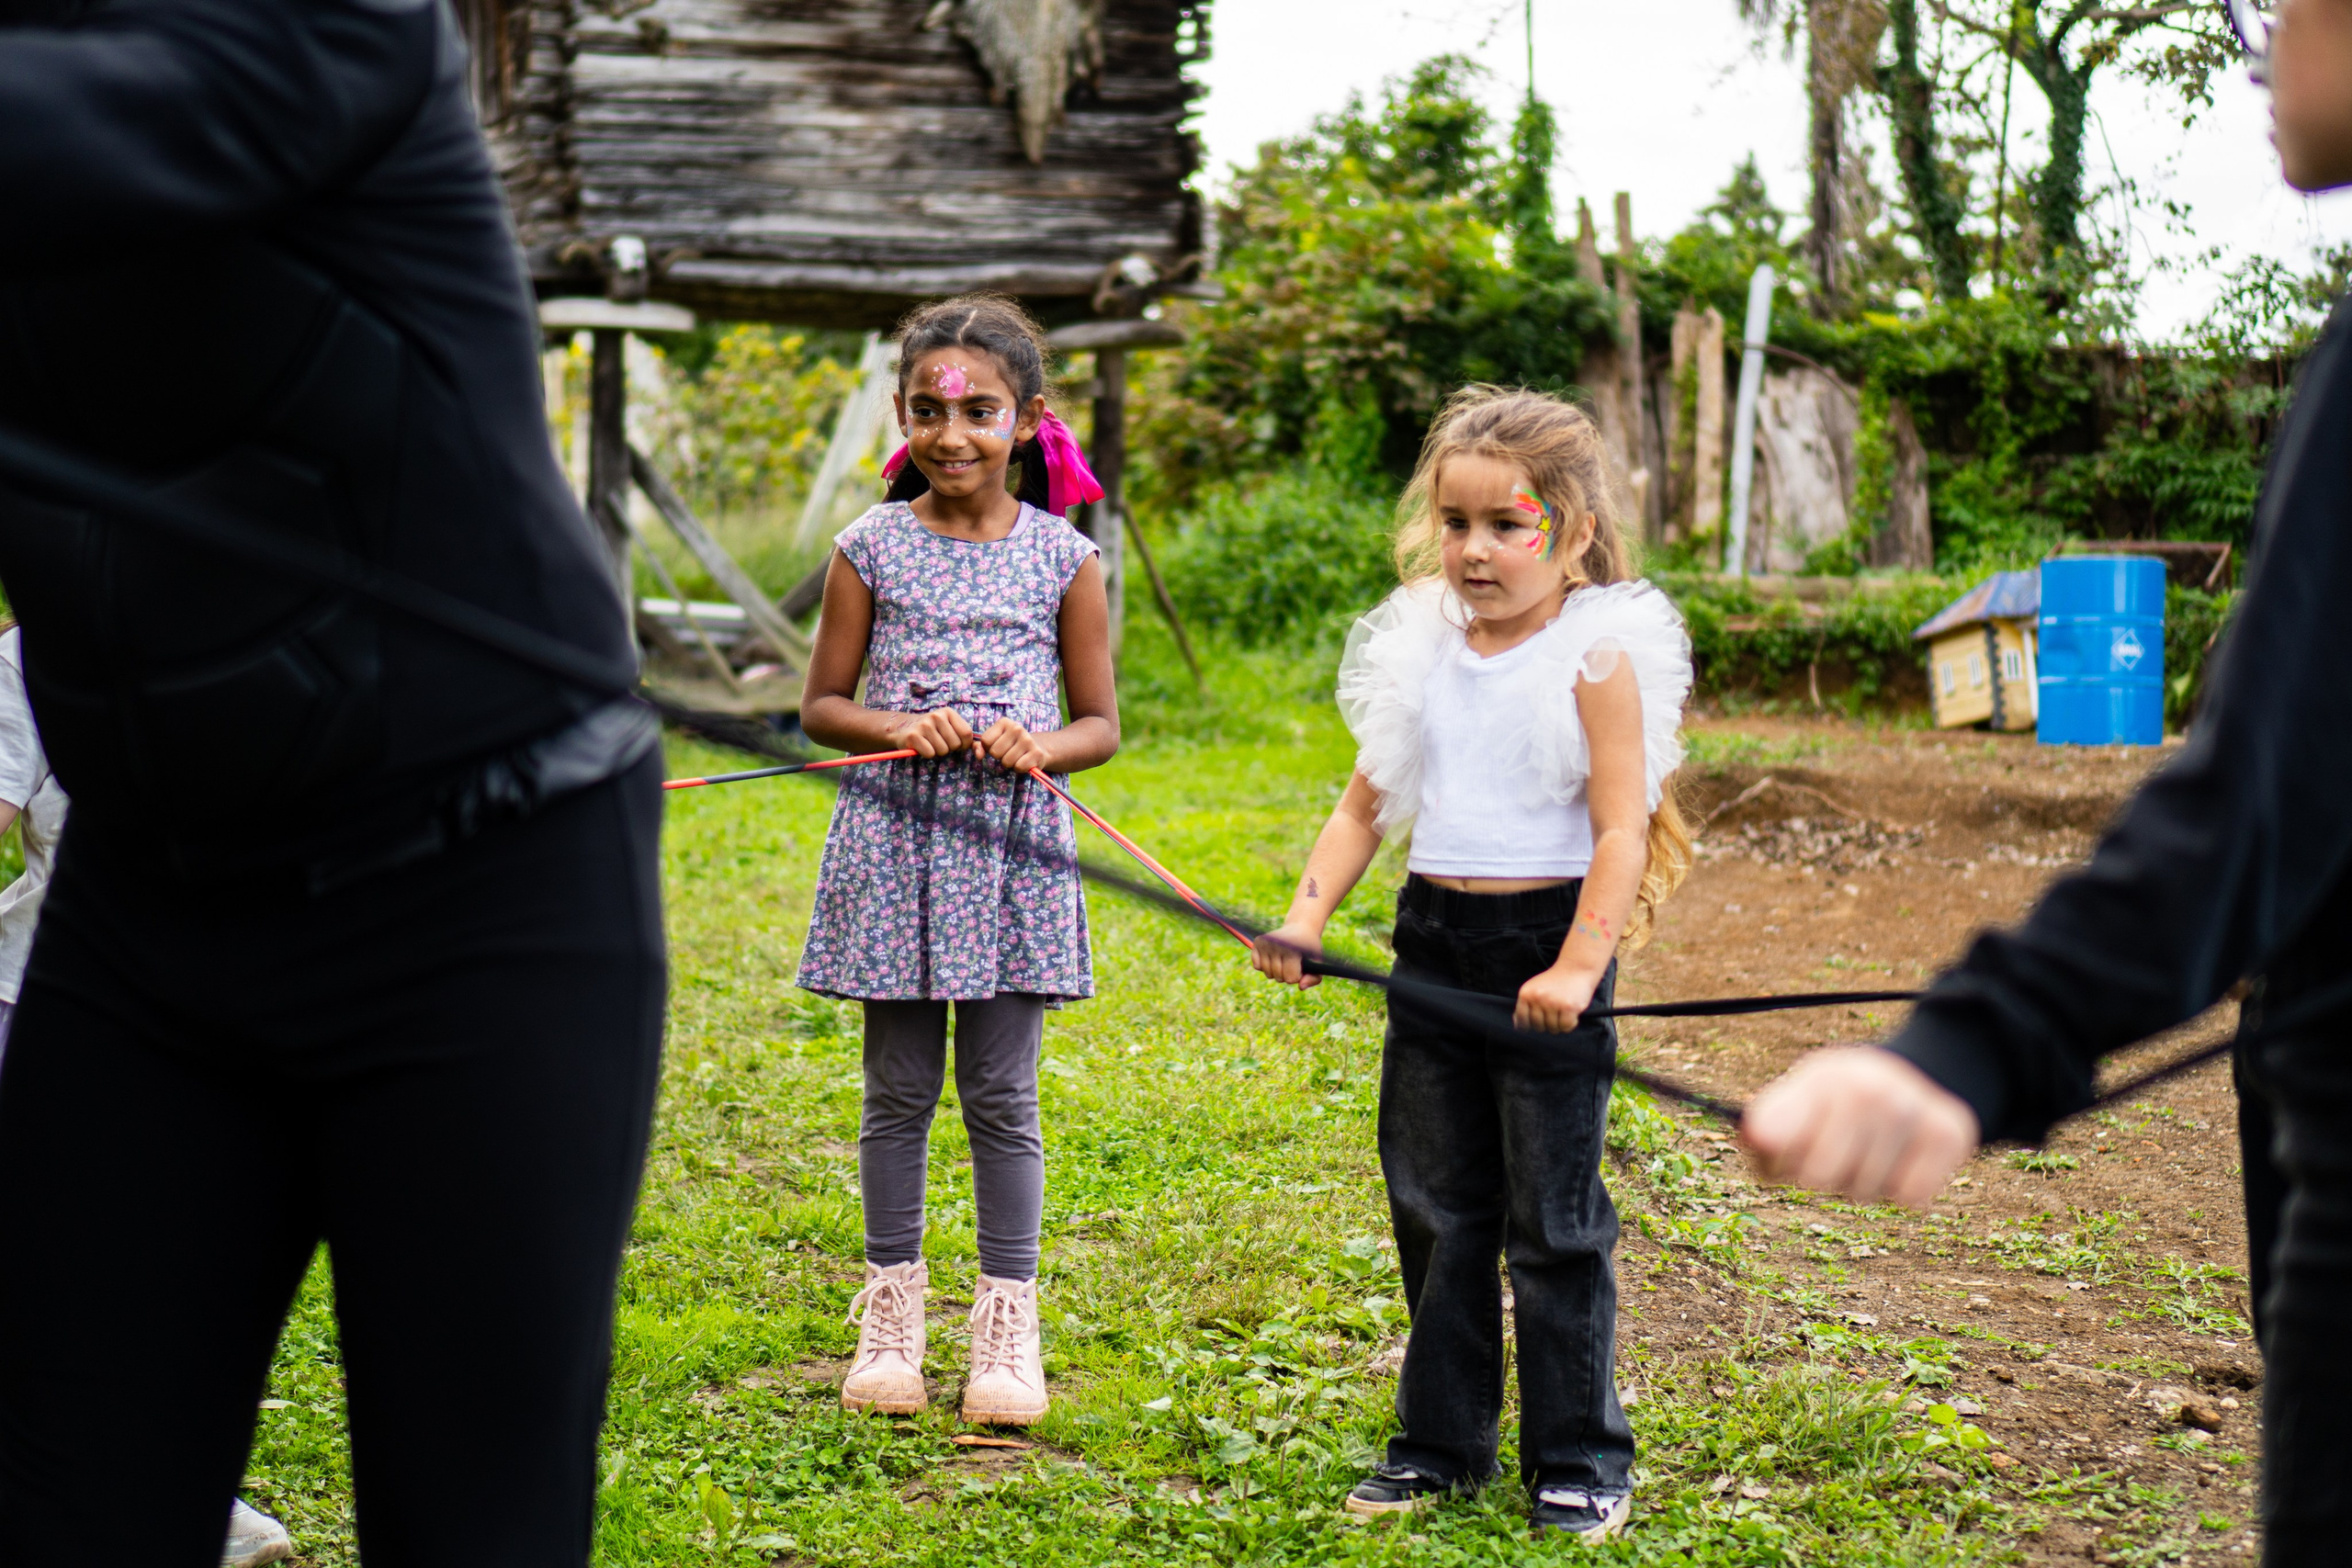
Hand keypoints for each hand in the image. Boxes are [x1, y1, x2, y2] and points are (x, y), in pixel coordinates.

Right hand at [883, 707, 973, 757]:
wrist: (904, 728)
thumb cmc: (932, 730)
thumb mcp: (949, 727)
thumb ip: (966, 738)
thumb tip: (980, 752)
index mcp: (948, 712)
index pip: (967, 734)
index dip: (964, 744)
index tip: (956, 743)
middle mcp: (937, 716)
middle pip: (955, 744)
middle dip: (949, 748)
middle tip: (938, 741)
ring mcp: (924, 725)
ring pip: (943, 750)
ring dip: (937, 751)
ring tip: (930, 743)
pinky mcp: (913, 736)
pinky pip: (930, 753)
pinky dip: (927, 754)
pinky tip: (921, 746)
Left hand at [978, 718, 1053, 773]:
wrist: (1037, 747)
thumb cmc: (1011, 744)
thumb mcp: (995, 741)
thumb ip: (981, 746)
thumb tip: (978, 755)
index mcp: (1004, 722)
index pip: (985, 740)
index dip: (989, 747)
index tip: (998, 746)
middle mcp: (1017, 728)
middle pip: (995, 752)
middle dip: (999, 756)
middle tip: (1008, 752)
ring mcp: (1028, 740)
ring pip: (1006, 761)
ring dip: (1009, 763)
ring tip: (1016, 757)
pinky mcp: (1036, 753)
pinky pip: (1018, 767)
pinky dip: (1019, 768)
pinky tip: (1024, 761)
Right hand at [1251, 922, 1324, 988]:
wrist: (1301, 928)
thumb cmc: (1310, 948)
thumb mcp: (1318, 962)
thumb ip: (1313, 978)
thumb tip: (1300, 987)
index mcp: (1292, 950)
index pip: (1290, 978)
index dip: (1298, 976)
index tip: (1301, 966)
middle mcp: (1276, 945)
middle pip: (1279, 978)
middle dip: (1287, 975)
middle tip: (1293, 962)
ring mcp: (1266, 943)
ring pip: (1268, 974)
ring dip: (1277, 972)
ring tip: (1284, 960)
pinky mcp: (1258, 942)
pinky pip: (1257, 966)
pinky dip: (1265, 966)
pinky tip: (1273, 957)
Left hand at [1515, 964, 1598, 1032]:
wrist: (1575, 968)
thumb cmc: (1553, 981)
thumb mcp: (1533, 988)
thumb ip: (1524, 1006)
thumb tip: (1518, 1025)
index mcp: (1526, 994)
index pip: (1522, 1020)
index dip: (1527, 1026)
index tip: (1534, 1025)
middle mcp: (1538, 998)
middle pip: (1538, 1026)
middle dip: (1545, 1025)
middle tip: (1553, 1014)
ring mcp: (1553, 1003)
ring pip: (1553, 1028)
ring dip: (1559, 1025)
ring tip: (1562, 1012)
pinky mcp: (1569, 1007)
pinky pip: (1566, 1027)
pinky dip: (1570, 1024)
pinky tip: (1571, 1015)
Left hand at [1740, 1046, 1981, 1207]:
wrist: (1918, 1075)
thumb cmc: (1841, 1101)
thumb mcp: (1800, 1098)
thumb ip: (1767, 1122)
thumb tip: (1758, 1138)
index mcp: (1820, 1076)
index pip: (1770, 1138)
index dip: (1772, 1160)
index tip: (1781, 1154)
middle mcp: (1866, 1087)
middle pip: (1818, 1178)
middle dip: (1820, 1176)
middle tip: (1835, 1152)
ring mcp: (1911, 1106)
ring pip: (1865, 1193)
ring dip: (1862, 1185)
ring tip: (1870, 1150)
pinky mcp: (1950, 1133)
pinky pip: (1911, 1196)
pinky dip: (1904, 1189)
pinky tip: (1903, 1158)